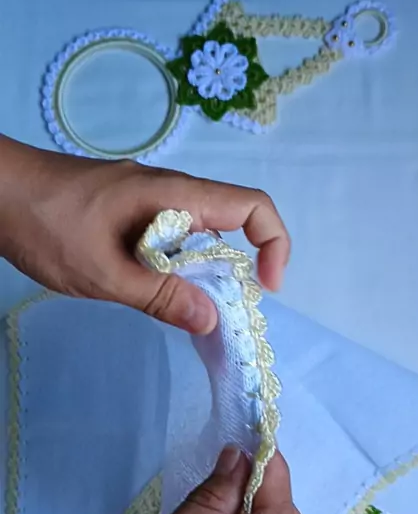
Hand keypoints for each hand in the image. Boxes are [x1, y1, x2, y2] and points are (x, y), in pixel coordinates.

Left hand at [0, 135, 289, 332]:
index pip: (252, 206)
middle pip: (231, 223)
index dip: (273, 244)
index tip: (264, 288)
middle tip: (217, 312)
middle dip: (237, 269)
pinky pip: (171, 235)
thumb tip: (211, 322)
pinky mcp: (130, 209)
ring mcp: (150, 199)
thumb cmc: (48, 225)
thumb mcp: (106, 272)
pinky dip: (176, 265)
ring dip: (202, 271)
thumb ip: (161, 296)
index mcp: (176, 196)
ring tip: (183, 307)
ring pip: (198, 233)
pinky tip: (152, 289)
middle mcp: (172, 192)